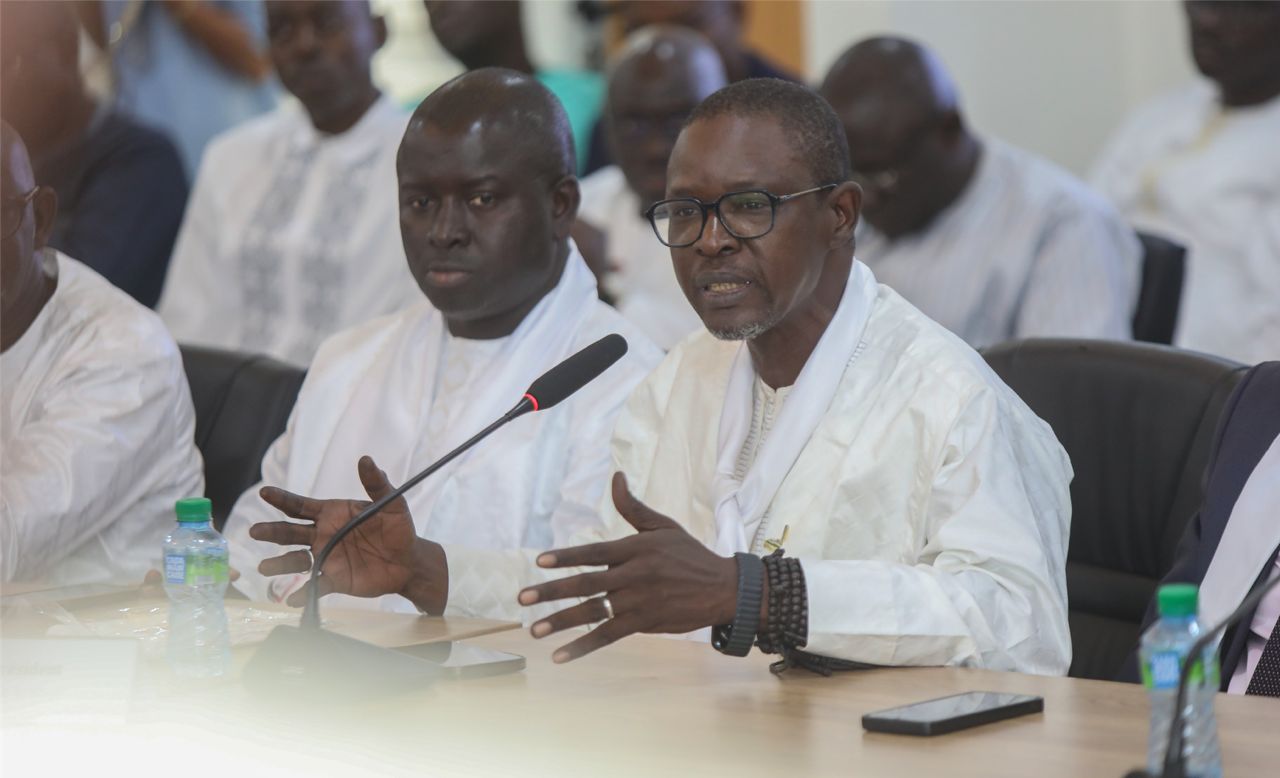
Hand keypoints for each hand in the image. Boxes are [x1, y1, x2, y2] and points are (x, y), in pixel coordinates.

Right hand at [249, 456, 444, 610]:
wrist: (408, 562)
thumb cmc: (398, 529)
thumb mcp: (391, 504)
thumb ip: (377, 484)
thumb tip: (365, 459)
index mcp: (331, 514)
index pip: (300, 506)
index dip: (282, 499)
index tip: (265, 492)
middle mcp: (322, 535)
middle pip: (290, 533)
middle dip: (272, 531)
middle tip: (255, 531)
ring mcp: (326, 558)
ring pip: (296, 561)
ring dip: (280, 564)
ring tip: (264, 567)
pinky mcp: (334, 580)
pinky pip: (314, 586)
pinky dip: (303, 592)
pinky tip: (292, 598)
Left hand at [517, 472, 738, 662]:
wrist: (723, 588)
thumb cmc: (689, 554)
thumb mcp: (663, 526)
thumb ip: (633, 507)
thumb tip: (616, 477)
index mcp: (635, 549)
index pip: (594, 552)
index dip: (566, 556)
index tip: (540, 561)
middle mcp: (634, 575)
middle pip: (586, 584)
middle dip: (552, 592)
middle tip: (522, 598)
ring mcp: (639, 602)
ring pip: (593, 612)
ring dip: (561, 622)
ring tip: (535, 630)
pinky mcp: (644, 623)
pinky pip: (608, 636)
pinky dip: (584, 646)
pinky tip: (561, 655)